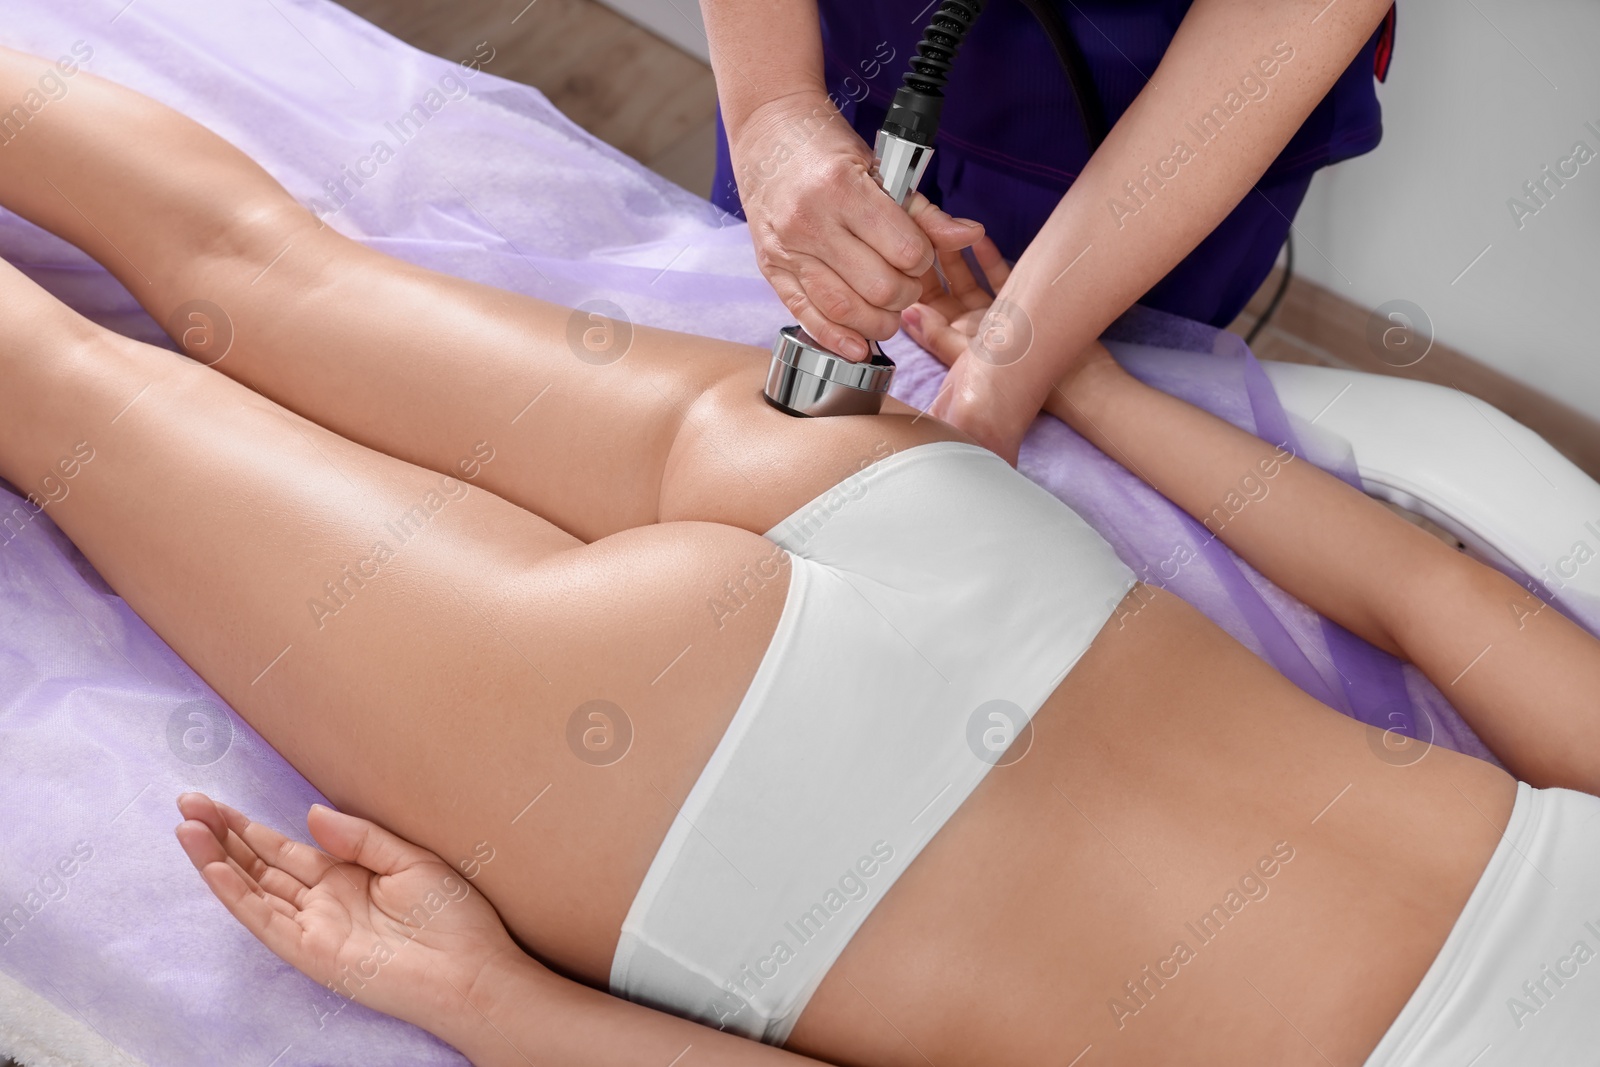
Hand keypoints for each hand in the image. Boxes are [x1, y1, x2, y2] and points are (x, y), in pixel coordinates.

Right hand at [175, 792, 531, 1033]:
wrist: (472, 971)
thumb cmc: (454, 919)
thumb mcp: (410, 860)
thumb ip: (359, 838)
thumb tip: (310, 813)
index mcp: (345, 877)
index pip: (284, 850)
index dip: (247, 827)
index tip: (212, 803)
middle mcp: (322, 902)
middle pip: (259, 866)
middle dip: (221, 836)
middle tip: (185, 804)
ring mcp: (313, 928)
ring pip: (252, 890)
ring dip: (216, 860)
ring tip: (185, 828)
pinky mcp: (312, 952)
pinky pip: (267, 922)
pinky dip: (237, 897)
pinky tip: (213, 869)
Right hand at [729, 89, 983, 359]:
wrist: (768, 134)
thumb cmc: (827, 148)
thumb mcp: (880, 168)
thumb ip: (923, 212)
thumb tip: (970, 235)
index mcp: (842, 189)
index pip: (904, 251)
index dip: (922, 261)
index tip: (918, 254)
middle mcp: (810, 223)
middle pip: (878, 288)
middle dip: (905, 294)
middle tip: (906, 283)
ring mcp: (787, 250)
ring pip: (844, 310)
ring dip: (877, 321)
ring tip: (888, 312)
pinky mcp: (772, 270)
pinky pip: (806, 316)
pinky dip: (836, 338)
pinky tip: (858, 346)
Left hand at [903, 239, 1105, 462]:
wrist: (1076, 384)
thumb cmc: (1021, 379)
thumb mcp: (972, 360)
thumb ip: (939, 338)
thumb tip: (907, 316)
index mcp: (953, 344)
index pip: (925, 308)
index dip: (913, 280)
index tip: (904, 253)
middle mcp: (971, 328)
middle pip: (944, 289)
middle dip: (931, 260)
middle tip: (923, 230)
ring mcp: (993, 315)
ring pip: (969, 279)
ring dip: (958, 255)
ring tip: (948, 230)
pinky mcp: (1019, 305)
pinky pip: (999, 276)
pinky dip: (989, 258)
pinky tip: (980, 238)